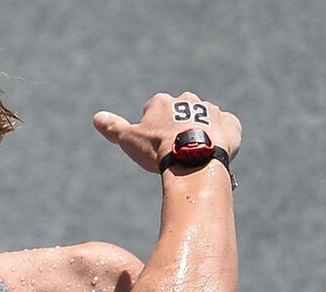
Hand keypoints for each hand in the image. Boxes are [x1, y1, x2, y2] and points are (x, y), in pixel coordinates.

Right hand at [93, 92, 241, 173]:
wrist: (192, 159)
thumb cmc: (158, 150)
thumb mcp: (129, 140)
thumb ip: (113, 127)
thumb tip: (96, 117)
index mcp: (161, 101)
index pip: (153, 111)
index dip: (153, 130)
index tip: (154, 145)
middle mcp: (187, 99)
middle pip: (180, 113)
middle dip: (177, 128)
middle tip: (174, 151)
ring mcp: (210, 110)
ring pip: (203, 120)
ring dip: (199, 133)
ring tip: (194, 155)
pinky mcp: (229, 122)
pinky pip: (225, 127)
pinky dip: (221, 137)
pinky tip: (213, 152)